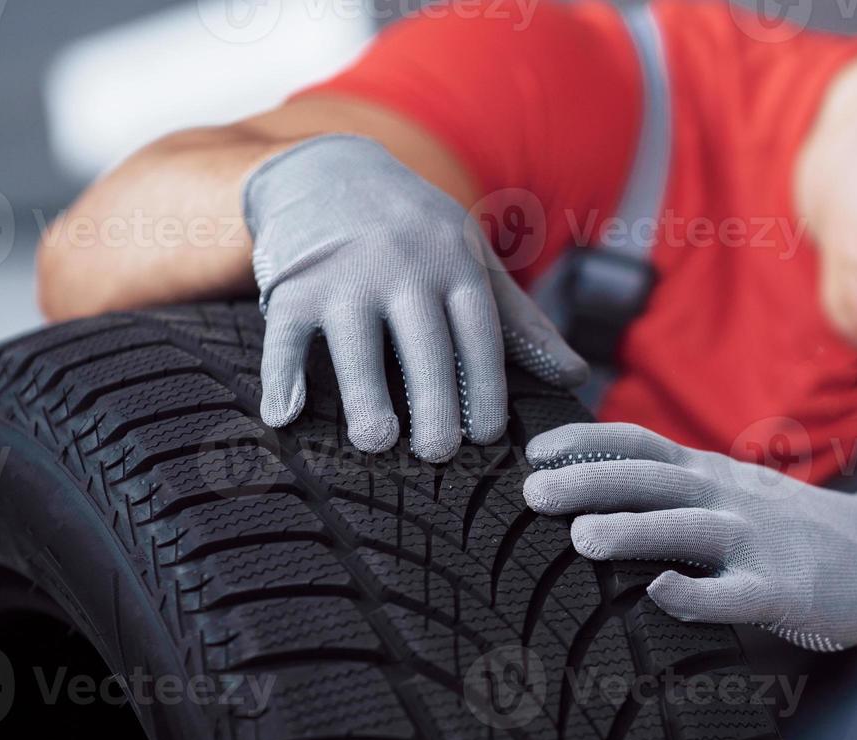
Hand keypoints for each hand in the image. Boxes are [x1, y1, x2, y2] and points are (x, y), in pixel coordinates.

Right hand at [243, 135, 588, 460]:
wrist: (329, 168)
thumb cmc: (416, 232)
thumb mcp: (472, 259)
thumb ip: (519, 320)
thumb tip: (576, 375)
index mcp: (454, 263)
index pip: (478, 332)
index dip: (485, 385)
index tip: (488, 436)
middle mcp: (402, 266)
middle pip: (423, 343)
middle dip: (434, 400)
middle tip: (439, 453)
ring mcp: (344, 275)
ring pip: (356, 343)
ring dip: (364, 394)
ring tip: (376, 442)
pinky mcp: (293, 284)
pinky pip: (285, 335)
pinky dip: (281, 375)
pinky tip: (284, 417)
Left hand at [522, 423, 856, 650]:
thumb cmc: (782, 531)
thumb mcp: (727, 493)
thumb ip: (668, 491)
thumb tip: (581, 492)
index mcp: (708, 473)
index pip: (639, 445)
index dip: (585, 443)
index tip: (532, 451)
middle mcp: (727, 498)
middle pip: (653, 481)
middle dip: (590, 483)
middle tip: (532, 493)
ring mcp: (757, 543)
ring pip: (688, 531)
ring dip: (635, 531)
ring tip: (581, 538)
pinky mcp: (783, 591)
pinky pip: (735, 593)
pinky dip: (697, 594)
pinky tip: (658, 595)